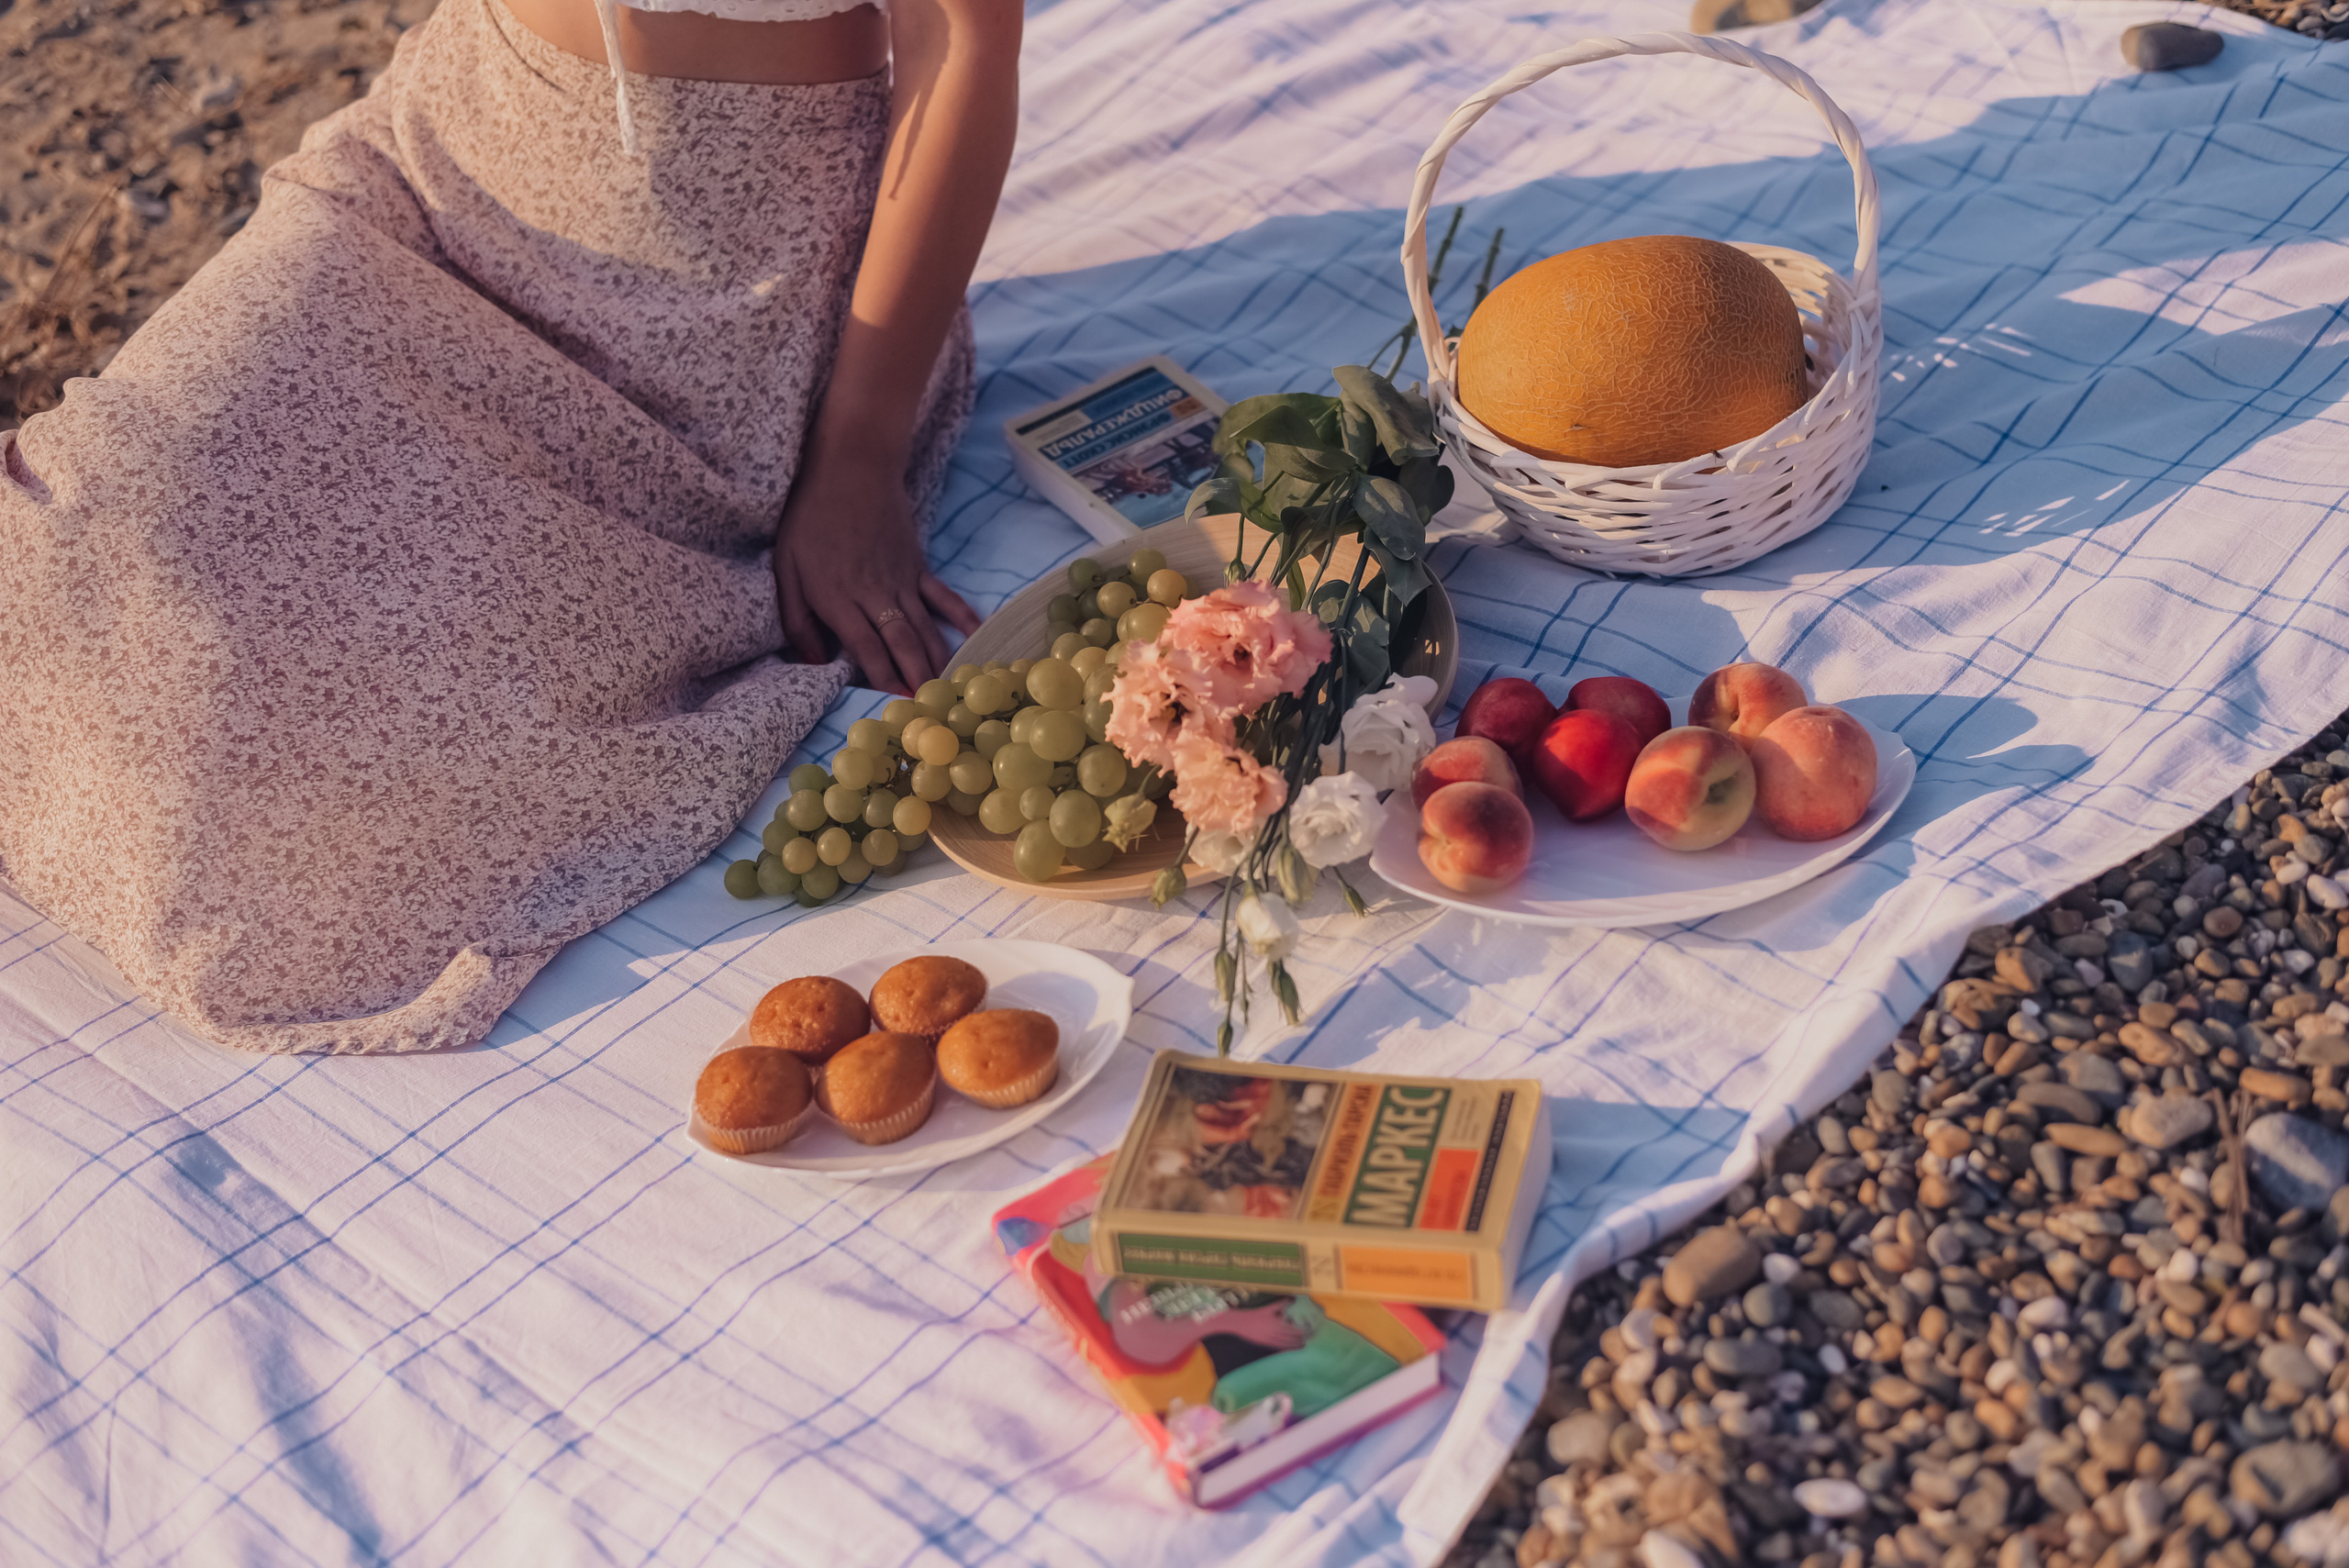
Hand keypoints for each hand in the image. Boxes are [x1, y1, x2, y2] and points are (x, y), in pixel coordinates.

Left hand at [771, 445, 978, 694]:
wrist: (850, 468)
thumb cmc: (810, 518)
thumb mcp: (786, 569)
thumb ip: (797, 619)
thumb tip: (813, 661)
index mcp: (839, 598)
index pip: (866, 648)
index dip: (882, 679)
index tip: (896, 706)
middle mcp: (875, 594)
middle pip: (901, 644)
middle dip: (915, 678)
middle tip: (930, 706)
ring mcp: (902, 580)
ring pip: (924, 627)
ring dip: (937, 659)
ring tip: (948, 687)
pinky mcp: (918, 565)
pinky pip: (944, 597)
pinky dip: (962, 617)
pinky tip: (976, 636)